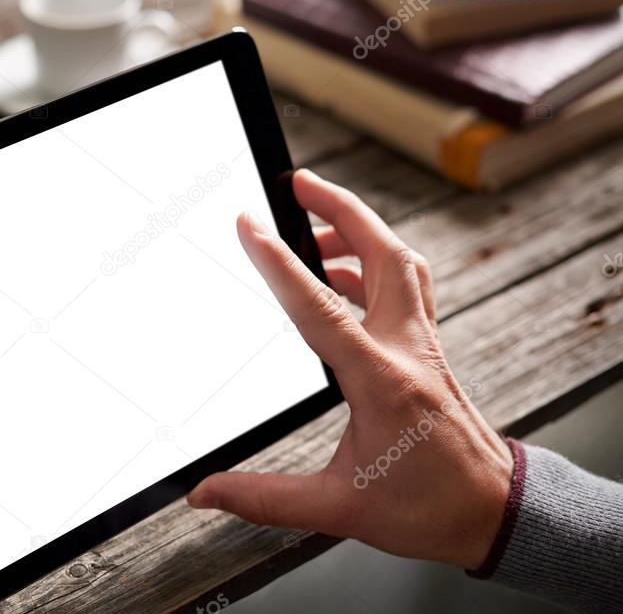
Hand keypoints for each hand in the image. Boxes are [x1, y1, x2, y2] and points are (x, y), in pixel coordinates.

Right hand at [187, 169, 512, 570]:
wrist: (494, 514)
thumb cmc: (427, 509)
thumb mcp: (336, 509)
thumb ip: (264, 498)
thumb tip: (205, 493)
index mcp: (380, 381)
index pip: (320, 306)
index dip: (279, 261)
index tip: (250, 224)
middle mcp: (408, 350)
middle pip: (383, 255)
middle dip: (340, 208)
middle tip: (300, 184)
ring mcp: (425, 347)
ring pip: (402, 264)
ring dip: (363, 232)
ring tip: (317, 226)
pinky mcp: (430, 352)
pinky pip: (408, 287)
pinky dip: (377, 265)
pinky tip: (347, 280)